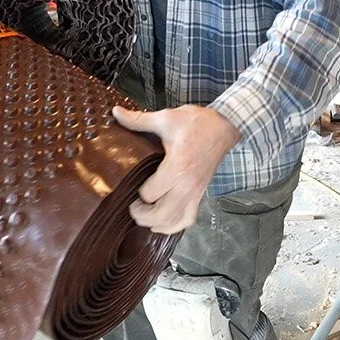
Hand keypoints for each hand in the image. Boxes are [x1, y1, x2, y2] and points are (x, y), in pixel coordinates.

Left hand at [113, 104, 240, 233]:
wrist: (224, 127)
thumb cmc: (197, 123)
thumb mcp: (166, 118)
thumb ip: (139, 119)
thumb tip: (116, 112)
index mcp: (177, 167)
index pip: (151, 194)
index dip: (137, 193)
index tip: (131, 184)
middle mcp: (187, 185)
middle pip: (161, 215)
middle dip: (142, 215)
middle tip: (132, 206)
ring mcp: (195, 192)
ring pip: (174, 222)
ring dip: (156, 224)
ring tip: (144, 215)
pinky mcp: (200, 195)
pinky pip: (188, 220)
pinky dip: (174, 226)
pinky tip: (162, 222)